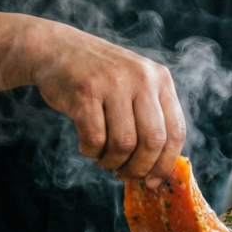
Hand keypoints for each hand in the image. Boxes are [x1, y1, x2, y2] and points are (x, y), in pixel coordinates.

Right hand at [30, 23, 186, 188]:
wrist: (56, 49)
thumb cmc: (98, 77)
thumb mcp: (134, 84)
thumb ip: (149, 117)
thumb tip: (156, 171)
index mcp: (160, 79)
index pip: (175, 131)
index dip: (165, 163)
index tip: (153, 181)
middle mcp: (141, 78)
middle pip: (152, 141)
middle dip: (138, 168)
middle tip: (124, 174)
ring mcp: (113, 83)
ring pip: (124, 144)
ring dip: (111, 161)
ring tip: (102, 158)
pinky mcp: (86, 91)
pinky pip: (95, 139)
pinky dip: (90, 151)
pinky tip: (86, 145)